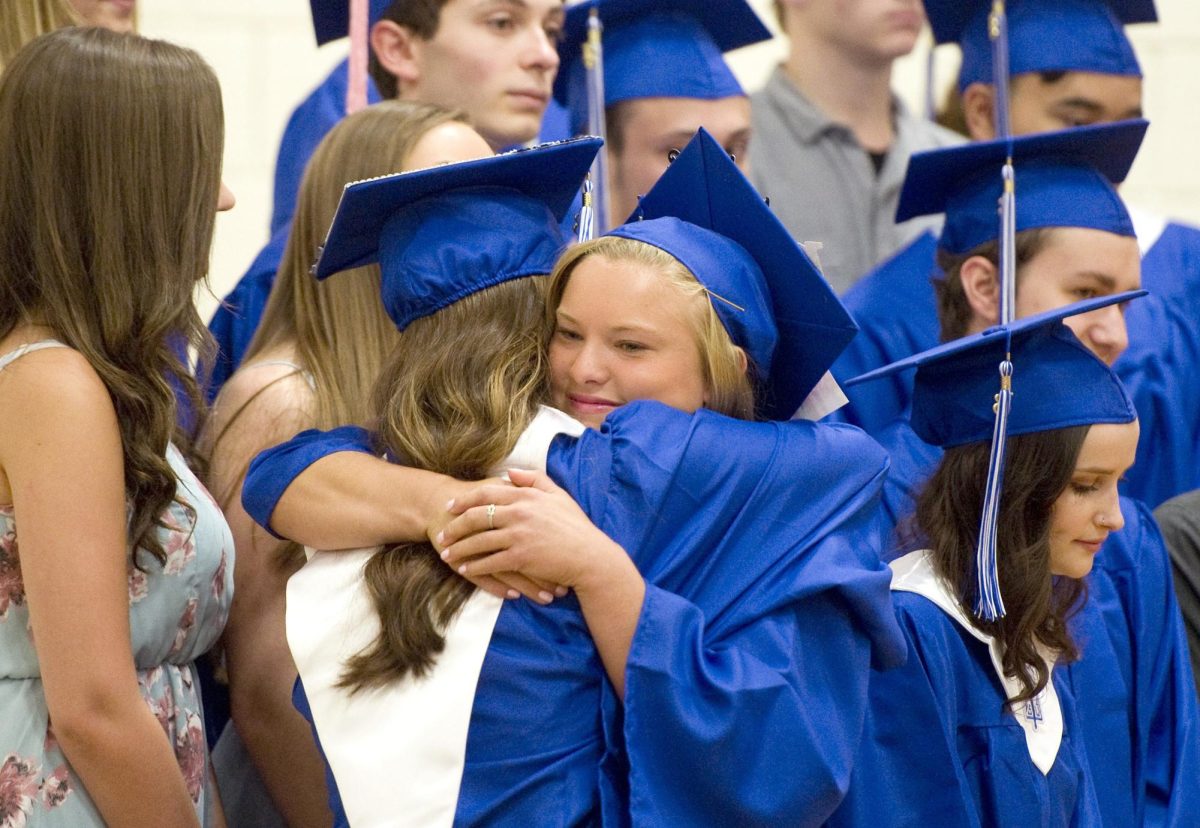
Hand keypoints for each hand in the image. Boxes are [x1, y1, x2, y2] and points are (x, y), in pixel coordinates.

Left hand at [428, 475, 565, 603]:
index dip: (463, 500)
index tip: (449, 507)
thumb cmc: (575, 526)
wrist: (590, 556)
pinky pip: (489, 562)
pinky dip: (474, 567)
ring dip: (459, 549)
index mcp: (526, 495)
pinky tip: (465, 570)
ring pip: (479, 541)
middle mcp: (519, 513)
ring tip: (447, 555)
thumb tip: (508, 472)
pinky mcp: (520, 557)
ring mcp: (518, 535)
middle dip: (454, 526)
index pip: (485, 494)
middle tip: (441, 534)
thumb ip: (534, 479)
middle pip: (476, 517)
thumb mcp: (558, 495)